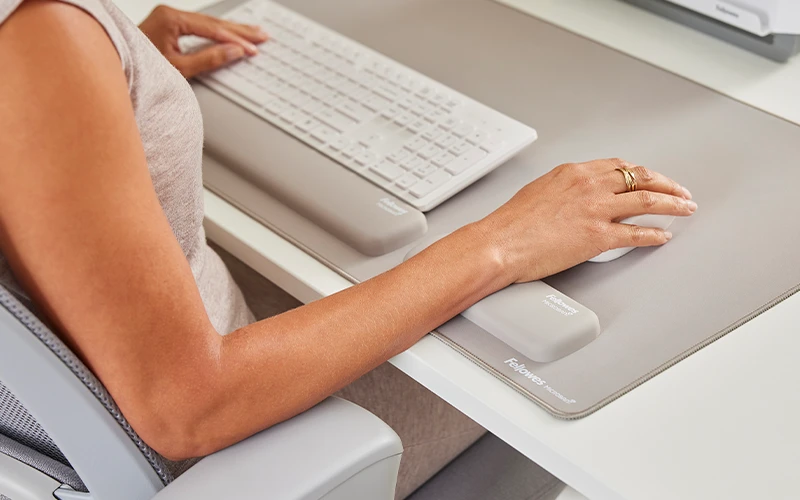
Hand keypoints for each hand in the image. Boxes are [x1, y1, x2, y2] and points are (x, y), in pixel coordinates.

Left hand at [138, 5, 267, 78]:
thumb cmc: (138, 69)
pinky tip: (230, 33)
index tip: (252, 48)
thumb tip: (233, 52)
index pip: (212, 29)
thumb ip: (208, 59)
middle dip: (240, 31)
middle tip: (262, 35)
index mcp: (170, 19)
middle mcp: (168, 13)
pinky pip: (199, 27)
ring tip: (253, 33)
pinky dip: (217, 32)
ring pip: (207, 23)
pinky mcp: (167, 25)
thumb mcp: (178, 69)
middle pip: (213, 22)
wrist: (113, 68)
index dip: (235, 40)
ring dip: (231, 30)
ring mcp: (167, 18)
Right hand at [475, 158, 695, 282]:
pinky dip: (655, 234)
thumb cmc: (510, 223)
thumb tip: (576, 198)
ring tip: (685, 209)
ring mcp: (596, 210)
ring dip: (673, 205)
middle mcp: (589, 186)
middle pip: (641, 178)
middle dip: (667, 184)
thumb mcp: (539, 192)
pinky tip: (663, 236)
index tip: (651, 178)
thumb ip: (564, 190)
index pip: (619, 166)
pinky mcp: (598, 236)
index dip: (641, 172)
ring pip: (647, 201)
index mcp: (574, 173)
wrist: (500, 243)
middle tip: (680, 191)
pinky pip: (637, 233)